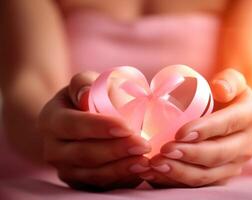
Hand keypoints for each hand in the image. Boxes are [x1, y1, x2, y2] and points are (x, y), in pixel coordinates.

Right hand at [39, 71, 150, 190]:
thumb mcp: (86, 82)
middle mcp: (54, 148)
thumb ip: (85, 83)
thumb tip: (86, 95)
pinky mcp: (81, 182)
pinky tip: (139, 171)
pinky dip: (121, 179)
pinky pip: (101, 185)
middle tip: (143, 145)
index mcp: (52, 119)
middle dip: (115, 151)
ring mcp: (66, 168)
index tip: (126, 127)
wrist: (80, 119)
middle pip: (84, 154)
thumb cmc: (87, 96)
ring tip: (144, 161)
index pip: (73, 125)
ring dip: (121, 169)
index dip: (99, 127)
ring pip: (93, 174)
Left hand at [139, 69, 251, 187]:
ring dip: (179, 172)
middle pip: (217, 154)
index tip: (180, 133)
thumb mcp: (233, 80)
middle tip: (164, 151)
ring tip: (155, 165)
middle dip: (189, 155)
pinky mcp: (220, 176)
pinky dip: (174, 181)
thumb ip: (229, 80)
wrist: (235, 118)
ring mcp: (233, 164)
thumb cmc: (226, 96)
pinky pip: (197, 183)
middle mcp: (246, 145)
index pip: (227, 124)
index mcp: (250, 117)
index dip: (205, 130)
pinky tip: (155, 174)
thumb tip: (220, 88)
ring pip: (207, 175)